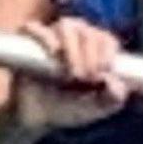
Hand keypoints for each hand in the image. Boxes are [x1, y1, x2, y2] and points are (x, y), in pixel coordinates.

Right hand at [10, 17, 128, 131]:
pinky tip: (53, 55)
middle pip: (87, 30)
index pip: (106, 38)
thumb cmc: (69, 109)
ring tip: (71, 73)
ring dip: (73, 47)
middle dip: (90, 55)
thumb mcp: (97, 109)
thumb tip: (115, 82)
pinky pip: (35, 28)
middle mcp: (73, 38)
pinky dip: (46, 38)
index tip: (104, 71)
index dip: (107, 52)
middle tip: (86, 79)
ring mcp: (50, 37)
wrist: (36, 118)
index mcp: (93, 50)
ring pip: (66, 24)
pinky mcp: (27, 42)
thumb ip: (114, 98)